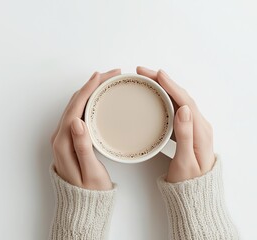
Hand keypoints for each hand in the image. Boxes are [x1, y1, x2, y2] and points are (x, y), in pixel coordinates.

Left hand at [50, 69, 120, 189]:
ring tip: (106, 82)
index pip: (75, 106)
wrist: (81, 205)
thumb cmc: (90, 191)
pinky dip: (87, 102)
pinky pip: (76, 113)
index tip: (103, 75)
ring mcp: (63, 137)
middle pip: (74, 102)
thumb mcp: (90, 172)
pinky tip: (97, 99)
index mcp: (63, 141)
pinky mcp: (68, 140)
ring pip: (75, 106)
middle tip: (111, 75)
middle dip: (91, 84)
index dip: (89, 88)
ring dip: (89, 91)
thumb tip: (77, 121)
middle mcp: (59, 136)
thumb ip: (82, 147)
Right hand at [137, 66, 214, 182]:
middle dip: (163, 81)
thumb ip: (185, 135)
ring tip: (147, 80)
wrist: (196, 193)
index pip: (185, 100)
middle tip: (144, 72)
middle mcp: (199, 125)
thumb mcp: (185, 160)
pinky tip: (156, 97)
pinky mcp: (188, 130)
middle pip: (181, 96)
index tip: (156, 74)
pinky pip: (176, 108)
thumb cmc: (189, 180)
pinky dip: (165, 99)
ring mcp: (194, 127)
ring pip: (178, 101)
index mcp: (200, 130)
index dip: (170, 85)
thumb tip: (184, 109)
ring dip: (163, 88)